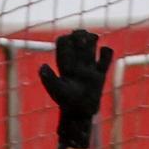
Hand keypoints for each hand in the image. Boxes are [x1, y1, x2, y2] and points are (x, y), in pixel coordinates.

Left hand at [38, 28, 113, 148]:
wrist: (80, 114)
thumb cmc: (66, 103)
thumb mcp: (57, 90)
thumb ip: (49, 78)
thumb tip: (42, 66)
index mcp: (64, 65)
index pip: (63, 45)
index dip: (65, 39)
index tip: (68, 40)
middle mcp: (76, 64)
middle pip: (77, 43)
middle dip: (79, 35)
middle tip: (82, 34)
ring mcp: (88, 68)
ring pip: (90, 47)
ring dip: (92, 39)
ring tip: (93, 37)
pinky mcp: (100, 74)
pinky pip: (105, 59)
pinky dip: (106, 52)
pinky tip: (104, 51)